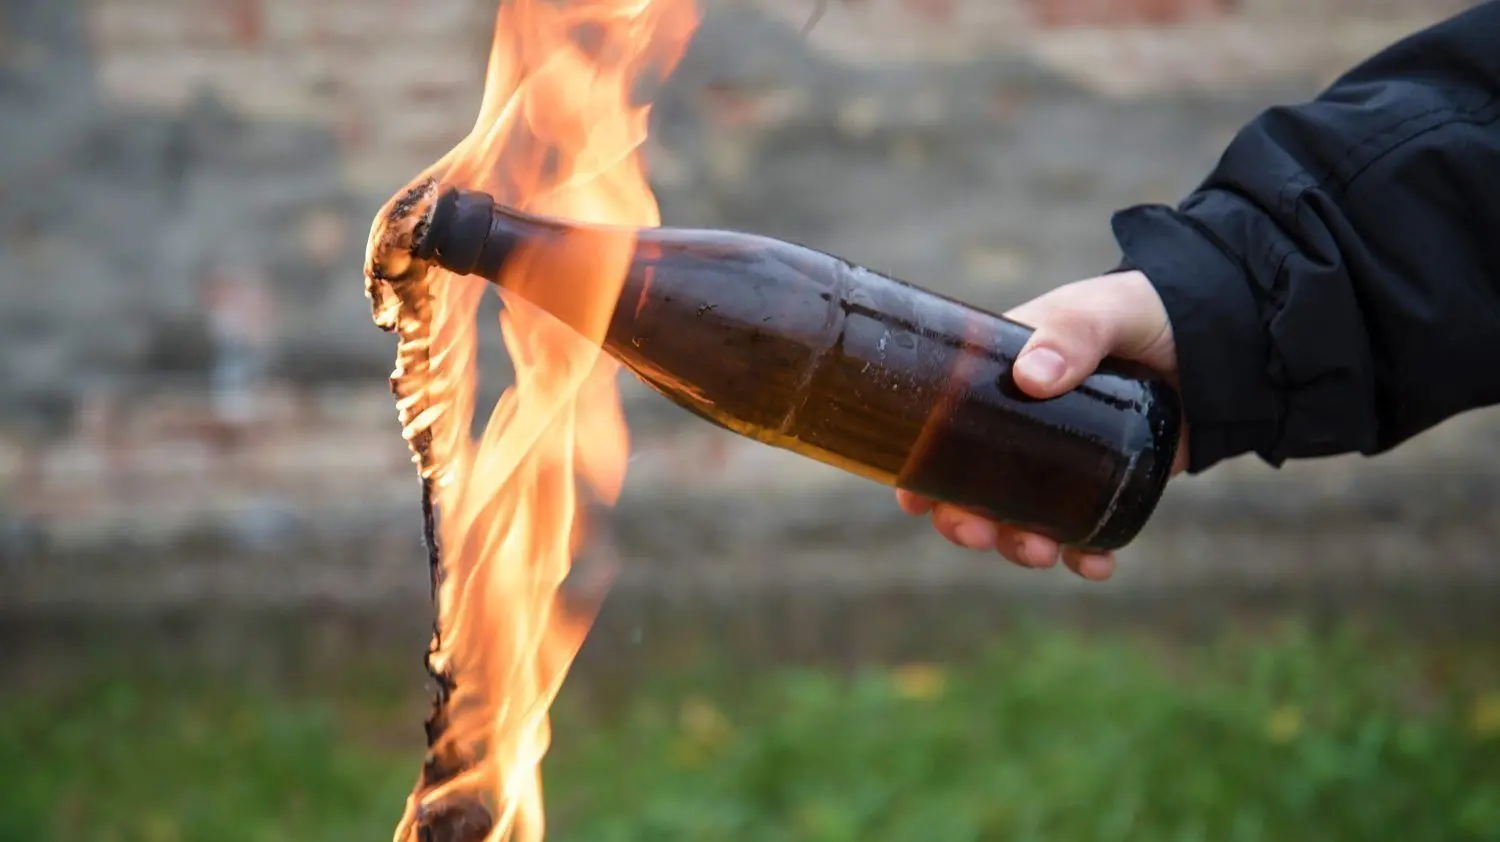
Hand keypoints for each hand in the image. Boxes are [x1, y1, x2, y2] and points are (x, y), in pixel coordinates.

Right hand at [896, 270, 1186, 580]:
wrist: (1218, 341)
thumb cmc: (1144, 311)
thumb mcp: (1104, 310)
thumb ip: (1072, 333)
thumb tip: (1030, 379)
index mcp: (997, 379)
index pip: (940, 428)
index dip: (920, 469)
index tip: (914, 499)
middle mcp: (1019, 427)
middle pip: (971, 487)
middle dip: (964, 521)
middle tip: (977, 533)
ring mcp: (1061, 462)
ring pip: (1020, 518)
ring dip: (1016, 545)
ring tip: (1038, 554)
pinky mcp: (1106, 486)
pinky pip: (1083, 533)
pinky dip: (1083, 556)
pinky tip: (1094, 566)